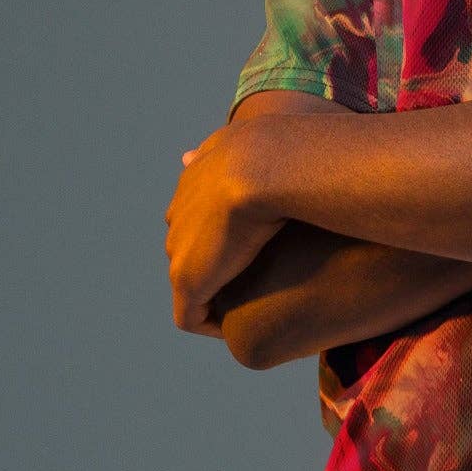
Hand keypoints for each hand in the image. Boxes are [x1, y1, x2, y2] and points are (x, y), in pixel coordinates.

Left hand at [164, 124, 284, 336]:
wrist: (268, 166)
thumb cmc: (292, 151)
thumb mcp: (281, 141)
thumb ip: (277, 148)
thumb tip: (290, 157)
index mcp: (199, 174)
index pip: (199, 207)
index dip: (224, 229)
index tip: (258, 245)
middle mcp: (181, 209)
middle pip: (190, 244)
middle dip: (216, 262)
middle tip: (257, 280)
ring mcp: (180, 246)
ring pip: (191, 277)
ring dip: (216, 293)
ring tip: (252, 306)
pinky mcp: (187, 280)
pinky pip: (190, 315)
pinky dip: (210, 323)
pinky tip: (239, 329)